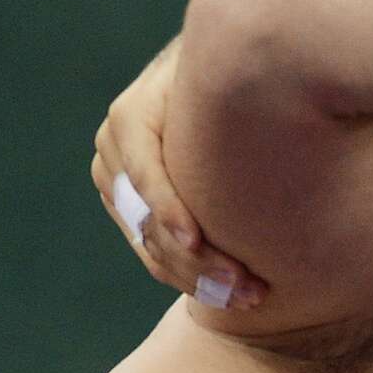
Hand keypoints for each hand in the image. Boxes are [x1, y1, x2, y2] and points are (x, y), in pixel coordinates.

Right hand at [88, 38, 265, 309]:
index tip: (197, 239)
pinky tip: (234, 294)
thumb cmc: (237, 75)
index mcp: (133, 115)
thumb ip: (236, 94)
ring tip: (251, 297)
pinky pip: (155, 253)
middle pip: (147, 219)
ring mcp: (119, 182)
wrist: (221, 79)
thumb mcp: (232, 77)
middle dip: (197, 260)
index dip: (167, 207)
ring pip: (151, 245)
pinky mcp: (133, 209)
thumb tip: (257, 107)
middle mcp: (116, 149)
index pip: (143, 169)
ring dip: (199, 279)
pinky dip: (191, 278)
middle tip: (249, 287)